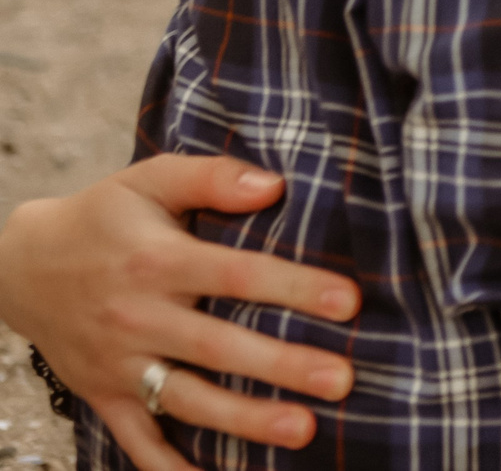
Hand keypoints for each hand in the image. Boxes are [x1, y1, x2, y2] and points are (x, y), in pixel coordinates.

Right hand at [0, 156, 359, 470]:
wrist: (20, 266)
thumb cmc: (103, 216)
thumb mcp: (150, 179)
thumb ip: (212, 177)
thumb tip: (276, 185)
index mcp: (159, 261)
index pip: (238, 275)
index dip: (295, 288)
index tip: (350, 302)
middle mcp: (138, 317)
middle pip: (220, 346)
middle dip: (284, 366)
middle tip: (343, 380)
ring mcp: (119, 364)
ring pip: (187, 399)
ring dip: (245, 420)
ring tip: (304, 430)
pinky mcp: (103, 396)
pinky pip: (137, 440)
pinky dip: (169, 467)